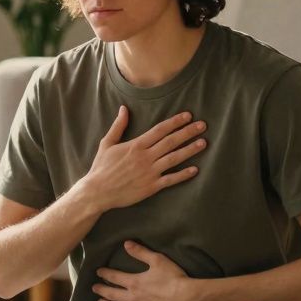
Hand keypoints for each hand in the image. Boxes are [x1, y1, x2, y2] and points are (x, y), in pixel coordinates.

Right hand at [80, 106, 208, 211]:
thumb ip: (118, 126)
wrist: (97, 192)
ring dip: (190, 150)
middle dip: (188, 132)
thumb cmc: (101, 167)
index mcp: (136, 145)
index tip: (188, 115)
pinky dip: (183, 175)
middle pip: (171, 141)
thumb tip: (124, 108)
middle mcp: (145, 157)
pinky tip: (195, 169)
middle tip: (202, 125)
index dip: (175, 122)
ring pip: (174, 158)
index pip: (160, 130)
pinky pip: (170, 179)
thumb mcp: (107, 143)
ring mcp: (149, 172)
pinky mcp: (151, 187)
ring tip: (203, 143)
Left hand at [91, 240, 196, 300]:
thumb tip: (126, 243)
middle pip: (112, 294)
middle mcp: (132, 298)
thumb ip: (141, 252)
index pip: (114, 277)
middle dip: (102, 290)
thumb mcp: (158, 260)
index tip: (98, 272)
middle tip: (94, 288)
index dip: (105, 274)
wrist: (187, 299)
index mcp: (134, 282)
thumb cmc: (173, 278)